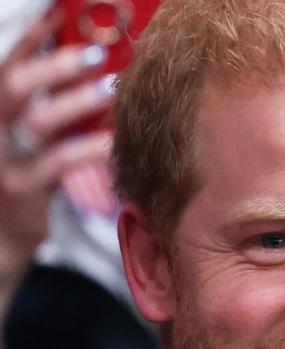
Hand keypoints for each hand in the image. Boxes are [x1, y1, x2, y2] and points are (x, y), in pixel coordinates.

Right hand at [0, 10, 113, 274]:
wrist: (1, 235)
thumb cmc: (26, 179)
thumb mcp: (30, 141)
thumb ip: (50, 110)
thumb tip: (94, 77)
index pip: (9, 65)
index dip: (34, 38)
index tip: (61, 14)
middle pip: (15, 85)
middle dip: (56, 65)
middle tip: (96, 54)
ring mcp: (4, 158)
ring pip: (38, 122)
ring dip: (77, 102)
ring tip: (113, 88)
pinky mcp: (22, 187)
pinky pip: (60, 162)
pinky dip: (91, 149)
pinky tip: (117, 141)